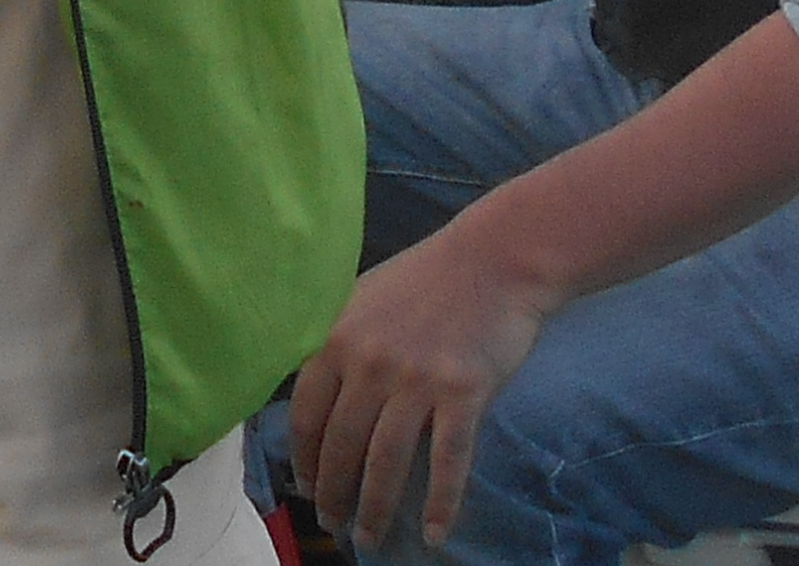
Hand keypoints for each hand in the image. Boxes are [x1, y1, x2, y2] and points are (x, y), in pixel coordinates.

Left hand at [292, 218, 561, 551]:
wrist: (495, 260)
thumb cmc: (428, 279)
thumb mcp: (363, 299)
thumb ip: (336, 345)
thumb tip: (314, 397)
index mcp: (337, 339)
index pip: (307, 416)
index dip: (304, 459)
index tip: (305, 488)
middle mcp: (369, 364)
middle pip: (341, 447)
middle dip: (333, 494)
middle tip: (333, 524)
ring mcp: (416, 381)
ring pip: (386, 463)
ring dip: (375, 510)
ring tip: (368, 539)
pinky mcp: (463, 394)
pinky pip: (447, 462)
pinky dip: (441, 504)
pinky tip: (435, 534)